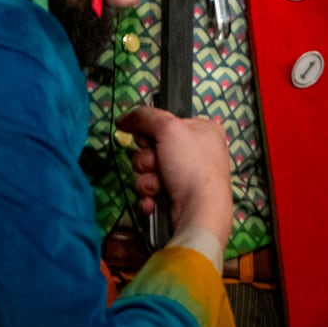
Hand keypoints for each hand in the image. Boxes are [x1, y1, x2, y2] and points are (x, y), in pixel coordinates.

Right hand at [116, 108, 232, 246]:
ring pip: (150, 171)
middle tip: (155, 164)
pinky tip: (155, 199)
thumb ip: (145, 117)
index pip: (167, 124)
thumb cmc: (191, 164)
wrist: (199, 210)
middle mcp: (197, 152)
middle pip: (154, 148)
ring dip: (147, 179)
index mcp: (203, 130)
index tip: (148, 138)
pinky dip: (150, 195)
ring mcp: (187, 176)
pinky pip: (152, 191)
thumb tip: (124, 118)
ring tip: (157, 185)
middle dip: (147, 159)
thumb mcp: (169, 128)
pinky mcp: (178, 197)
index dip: (153, 132)